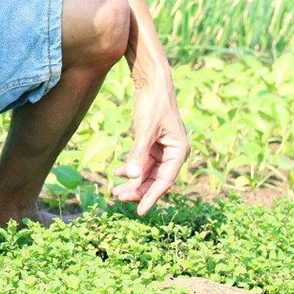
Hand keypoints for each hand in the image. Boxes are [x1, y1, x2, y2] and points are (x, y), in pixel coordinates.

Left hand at [113, 67, 189, 214]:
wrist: (151, 82)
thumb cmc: (153, 103)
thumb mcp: (145, 130)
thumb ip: (138, 154)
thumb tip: (130, 177)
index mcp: (179, 151)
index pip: (165, 180)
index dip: (151, 196)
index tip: (140, 211)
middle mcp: (173, 152)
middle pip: (155, 178)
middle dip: (137, 189)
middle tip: (118, 197)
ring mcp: (162, 148)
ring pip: (146, 171)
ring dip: (132, 180)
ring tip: (115, 190)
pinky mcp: (152, 142)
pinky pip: (141, 161)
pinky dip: (130, 166)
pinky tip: (117, 173)